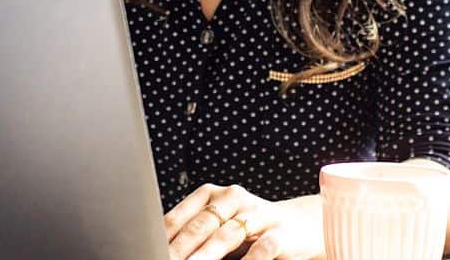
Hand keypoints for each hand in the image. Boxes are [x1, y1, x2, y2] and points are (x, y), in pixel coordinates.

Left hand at [164, 184, 324, 259]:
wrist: (300, 225)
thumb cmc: (251, 228)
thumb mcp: (220, 226)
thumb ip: (195, 234)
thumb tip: (162, 248)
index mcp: (211, 195)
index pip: (180, 216)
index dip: (163, 236)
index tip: (149, 249)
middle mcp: (232, 199)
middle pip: (200, 225)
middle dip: (180, 248)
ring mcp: (257, 213)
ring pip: (226, 235)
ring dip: (206, 255)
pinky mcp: (280, 232)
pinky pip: (262, 248)